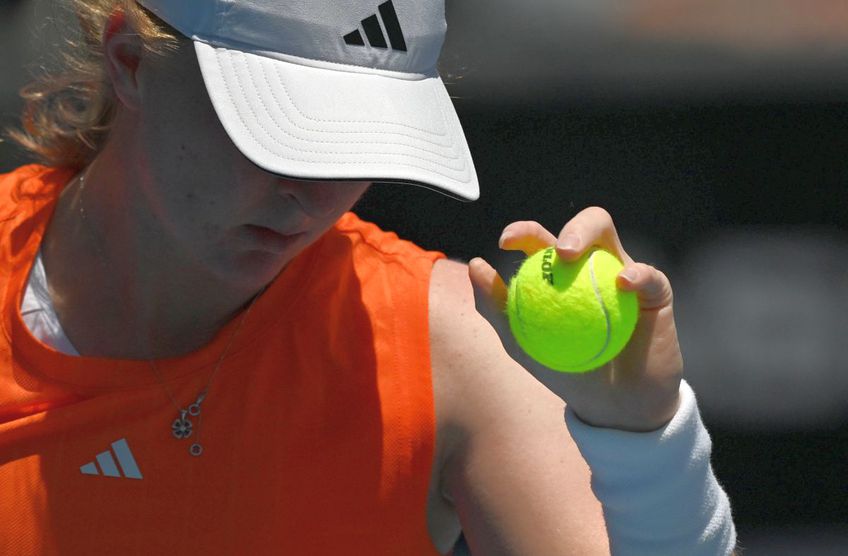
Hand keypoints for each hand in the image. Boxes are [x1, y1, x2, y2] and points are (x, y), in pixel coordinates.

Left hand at [468, 206, 683, 431]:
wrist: (614, 406)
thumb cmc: (566, 371)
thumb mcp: (521, 344)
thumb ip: (495, 306)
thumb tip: (476, 264)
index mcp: (559, 272)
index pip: (540, 240)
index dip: (523, 231)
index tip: (506, 241)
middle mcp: (591, 264)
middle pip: (581, 226)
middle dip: (567, 227)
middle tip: (556, 252)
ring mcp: (623, 273)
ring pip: (608, 234)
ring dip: (587, 234)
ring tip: (572, 255)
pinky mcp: (655, 290)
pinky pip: (648, 275)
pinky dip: (636, 274)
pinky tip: (622, 283)